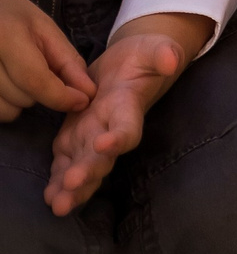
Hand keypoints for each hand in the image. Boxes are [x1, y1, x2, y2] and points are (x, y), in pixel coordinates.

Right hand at [0, 0, 92, 123]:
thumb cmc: (9, 14)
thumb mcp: (43, 27)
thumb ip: (67, 60)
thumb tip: (88, 93)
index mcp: (4, 36)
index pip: (34, 79)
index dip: (62, 96)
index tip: (83, 101)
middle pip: (22, 97)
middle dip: (40, 90)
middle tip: (35, 66)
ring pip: (7, 111)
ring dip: (20, 100)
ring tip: (16, 73)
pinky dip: (4, 104)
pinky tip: (4, 83)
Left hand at [46, 25, 194, 213]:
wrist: (128, 65)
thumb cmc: (144, 56)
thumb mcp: (155, 48)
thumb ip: (162, 53)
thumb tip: (170, 59)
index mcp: (128, 108)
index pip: (128, 128)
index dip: (119, 138)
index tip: (105, 144)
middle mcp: (111, 129)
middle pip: (103, 157)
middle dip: (88, 172)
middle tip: (72, 184)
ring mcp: (91, 137)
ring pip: (83, 167)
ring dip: (72, 187)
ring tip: (59, 204)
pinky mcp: (72, 139)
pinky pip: (64, 163)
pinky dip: (57, 181)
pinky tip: (50, 196)